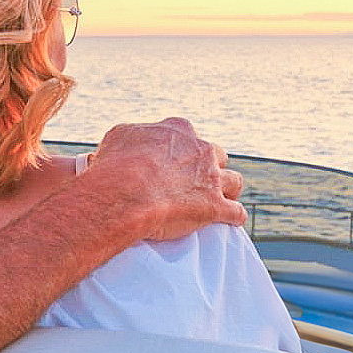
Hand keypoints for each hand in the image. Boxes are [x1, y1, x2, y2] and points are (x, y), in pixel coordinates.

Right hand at [88, 117, 245, 241]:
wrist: (126, 192)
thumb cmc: (116, 165)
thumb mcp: (118, 137)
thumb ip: (131, 138)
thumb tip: (127, 146)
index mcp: (178, 130)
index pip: (186, 133)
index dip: (181, 147)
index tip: (173, 158)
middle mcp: (200, 150)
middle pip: (216, 155)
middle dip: (210, 167)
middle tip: (197, 181)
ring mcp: (212, 178)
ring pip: (234, 181)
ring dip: (229, 190)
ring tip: (223, 199)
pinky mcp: (215, 206)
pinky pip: (235, 212)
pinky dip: (234, 216)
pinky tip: (230, 221)